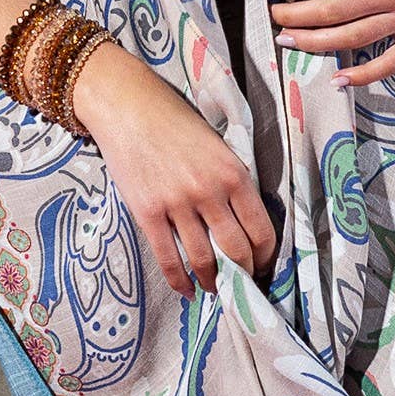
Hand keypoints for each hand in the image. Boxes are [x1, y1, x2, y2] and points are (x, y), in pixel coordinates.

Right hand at [68, 41, 277, 298]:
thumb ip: (231, 180)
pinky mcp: (148, 212)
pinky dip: (180, 281)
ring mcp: (177, 204)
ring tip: (215, 288)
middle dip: (244, 274)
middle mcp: (209, 191)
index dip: (266, 256)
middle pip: (236, 250)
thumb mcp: (217, 145)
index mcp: (233, 172)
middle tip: (243, 284)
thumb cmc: (174, 119)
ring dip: (213, 282)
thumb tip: (243, 221)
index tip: (263, 265)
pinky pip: (168, 258)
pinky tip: (186, 290)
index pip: (261, 229)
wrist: (128, 106)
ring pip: (204, 260)